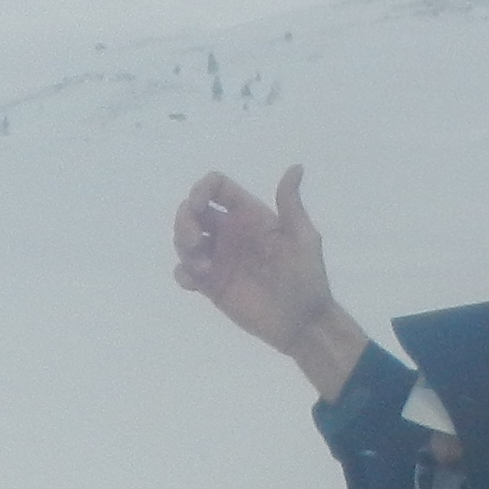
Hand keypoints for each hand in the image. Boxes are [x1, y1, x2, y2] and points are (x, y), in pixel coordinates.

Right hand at [171, 167, 372, 400]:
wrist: (301, 322)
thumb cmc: (306, 277)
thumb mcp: (303, 237)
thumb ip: (291, 205)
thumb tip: (295, 167)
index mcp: (250, 215)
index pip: (217, 189)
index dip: (201, 189)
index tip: (198, 205)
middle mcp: (229, 233)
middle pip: (191, 211)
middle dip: (184, 220)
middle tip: (195, 242)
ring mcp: (218, 258)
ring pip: (183, 240)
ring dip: (183, 247)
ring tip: (203, 267)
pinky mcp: (210, 285)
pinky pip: (183, 272)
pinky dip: (183, 273)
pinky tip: (198, 281)